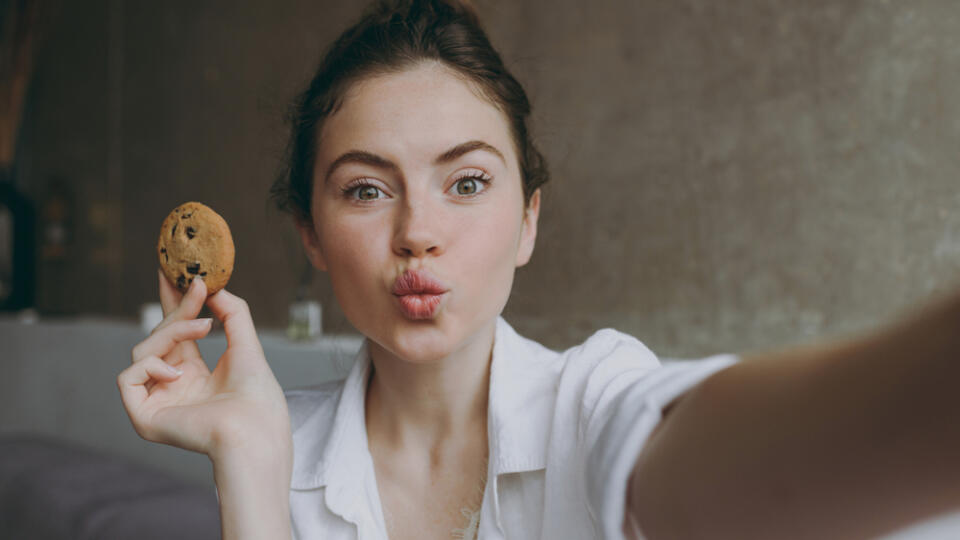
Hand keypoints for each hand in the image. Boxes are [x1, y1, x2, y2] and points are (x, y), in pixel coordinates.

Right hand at [117, 270, 291, 460]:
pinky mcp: (144, 416)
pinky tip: (179, 372)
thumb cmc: (257, 394)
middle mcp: (173, 387)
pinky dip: (151, 366)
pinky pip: (127, 377)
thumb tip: (212, 287)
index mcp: (194, 375)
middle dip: (177, 310)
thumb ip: (232, 311)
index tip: (170, 272)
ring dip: (172, 333)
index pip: (174, 334)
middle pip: (158, 338)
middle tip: (196, 288)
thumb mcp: (246, 342)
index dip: (171, 304)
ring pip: (142, 351)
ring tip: (203, 328)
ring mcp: (157, 402)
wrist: (254, 426)